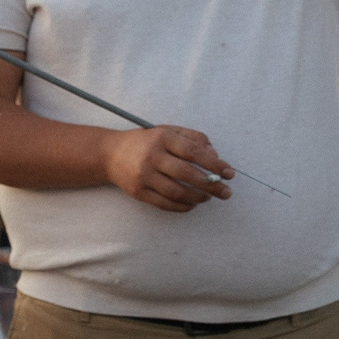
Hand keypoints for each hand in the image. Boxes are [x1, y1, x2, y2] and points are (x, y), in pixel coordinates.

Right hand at [104, 124, 232, 211]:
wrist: (109, 154)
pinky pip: (164, 204)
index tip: (229, 173)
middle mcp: (151, 157)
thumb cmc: (145, 142)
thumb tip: (215, 155)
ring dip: (198, 197)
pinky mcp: (138, 192)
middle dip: (211, 185)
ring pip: (177, 192)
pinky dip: (182, 207)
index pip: (193, 152)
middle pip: (187, 174)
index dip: (214, 164)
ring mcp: (143, 176)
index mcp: (161, 138)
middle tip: (226, 192)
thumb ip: (193, 138)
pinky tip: (191, 204)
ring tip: (207, 197)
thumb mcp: (167, 131)